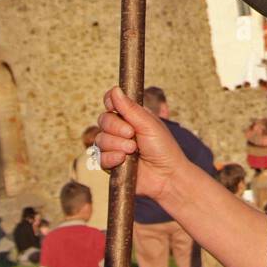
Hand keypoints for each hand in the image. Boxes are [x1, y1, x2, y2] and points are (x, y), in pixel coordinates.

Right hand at [97, 87, 192, 203]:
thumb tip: (115, 90)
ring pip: (100, 138)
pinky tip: (123, 160)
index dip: (109, 102)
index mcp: (132, 116)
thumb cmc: (164, 148)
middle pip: (103, 119)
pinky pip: (99, 157)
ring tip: (133, 149)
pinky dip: (111, 157)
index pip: (112, 102)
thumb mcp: (149, 124)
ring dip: (116, 144)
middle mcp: (121, 129)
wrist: (167, 176)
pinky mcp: (110, 163)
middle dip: (116, 127)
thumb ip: (130, 108)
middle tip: (132, 134)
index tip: (112, 105)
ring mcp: (115, 146)